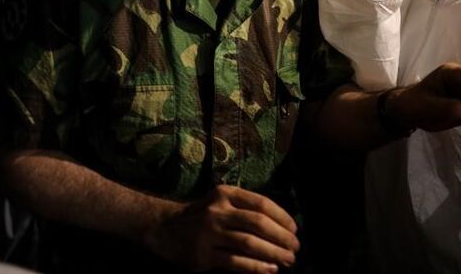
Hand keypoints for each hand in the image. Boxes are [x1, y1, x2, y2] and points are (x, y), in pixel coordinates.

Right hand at [145, 184, 298, 272]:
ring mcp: (210, 232)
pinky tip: (269, 270)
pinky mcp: (203, 255)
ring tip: (287, 260)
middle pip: (258, 223)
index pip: (262, 203)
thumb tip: (281, 227)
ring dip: (273, 253)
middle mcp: (218, 210)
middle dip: (281, 237)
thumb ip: (245, 209)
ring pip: (249, 243)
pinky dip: (256, 267)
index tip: (294, 230)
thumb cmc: (202, 216)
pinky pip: (235, 262)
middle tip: (295, 248)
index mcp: (226, 194)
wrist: (164, 228)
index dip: (282, 217)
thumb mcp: (221, 202)